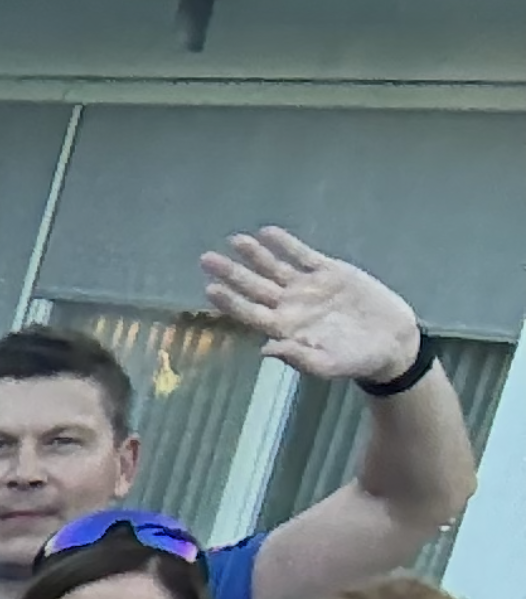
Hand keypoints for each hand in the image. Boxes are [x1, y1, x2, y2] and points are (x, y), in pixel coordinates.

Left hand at [202, 226, 419, 383]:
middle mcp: (292, 306)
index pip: (251, 313)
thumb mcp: (328, 365)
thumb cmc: (358, 361)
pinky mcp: (329, 271)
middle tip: (206, 259)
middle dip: (232, 273)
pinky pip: (302, 254)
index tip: (211, 288)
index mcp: (287, 329)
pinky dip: (286, 244)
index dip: (231, 301)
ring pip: (275, 268)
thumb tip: (264, 350)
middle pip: (255, 287)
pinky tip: (268, 233)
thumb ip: (297, 357)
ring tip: (235, 241)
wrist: (391, 341)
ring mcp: (309, 287)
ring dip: (255, 255)